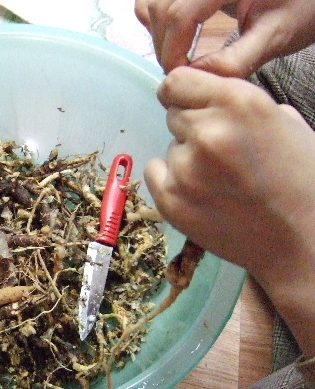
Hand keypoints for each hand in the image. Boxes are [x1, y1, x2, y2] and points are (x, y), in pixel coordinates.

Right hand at [135, 0, 314, 75]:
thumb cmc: (303, 6)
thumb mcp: (277, 34)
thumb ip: (237, 59)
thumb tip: (196, 77)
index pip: (180, 15)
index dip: (174, 50)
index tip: (181, 77)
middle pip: (162, 7)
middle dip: (165, 45)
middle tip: (182, 71)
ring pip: (153, 2)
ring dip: (160, 32)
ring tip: (180, 54)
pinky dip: (159, 17)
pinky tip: (177, 34)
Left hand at [146, 66, 314, 354]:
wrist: (302, 240)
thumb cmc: (302, 180)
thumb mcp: (283, 122)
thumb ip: (240, 103)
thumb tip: (209, 96)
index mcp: (239, 102)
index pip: (177, 80)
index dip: (184, 94)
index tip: (190, 105)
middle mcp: (207, 131)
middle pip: (172, 114)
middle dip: (191, 127)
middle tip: (218, 152)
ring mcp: (185, 168)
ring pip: (169, 147)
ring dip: (186, 157)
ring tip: (218, 179)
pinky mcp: (170, 200)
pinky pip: (155, 173)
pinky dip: (170, 180)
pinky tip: (200, 193)